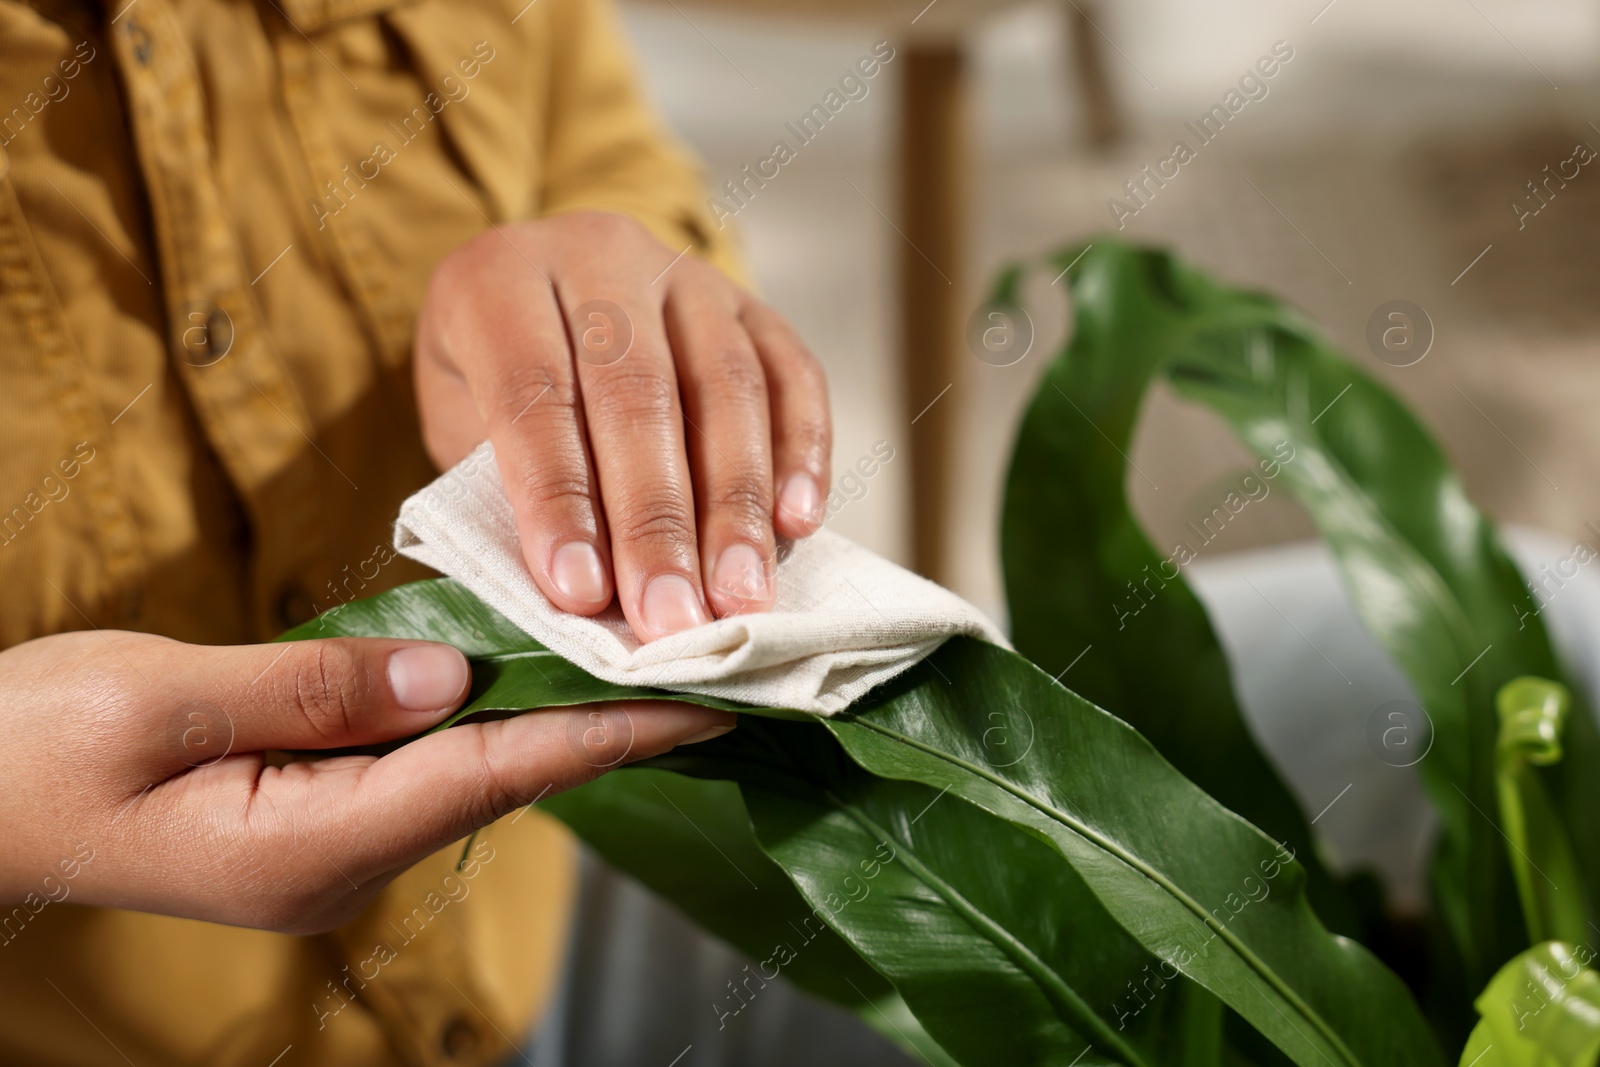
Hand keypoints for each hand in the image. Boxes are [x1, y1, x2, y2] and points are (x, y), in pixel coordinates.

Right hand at [0, 630, 731, 932]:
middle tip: (713, 661)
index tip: (709, 700)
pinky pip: (420, 760)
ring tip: (651, 655)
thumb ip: (311, 689)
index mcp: (306, 844)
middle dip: (609, 720)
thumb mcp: (160, 705)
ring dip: (556, 712)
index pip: (496, 775)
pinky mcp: (309, 816)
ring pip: (468, 768)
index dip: (610, 730)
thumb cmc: (28, 750)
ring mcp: (324, 846)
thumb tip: (448, 674)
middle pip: (502, 776)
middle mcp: (336, 861)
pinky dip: (487, 713)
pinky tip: (528, 671)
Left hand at [414, 211, 830, 641]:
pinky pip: (793, 374)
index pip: (532, 391)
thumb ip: (507, 489)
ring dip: (736, 504)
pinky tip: (799, 523)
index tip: (581, 593)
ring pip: (727, 385)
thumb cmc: (490, 381)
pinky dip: (802, 452)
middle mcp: (597, 253)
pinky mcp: (753, 303)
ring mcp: (685, 273)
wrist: (545, 299)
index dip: (557, 497)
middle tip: (670, 616)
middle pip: (639, 392)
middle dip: (657, 521)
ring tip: (738, 596)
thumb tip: (583, 596)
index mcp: (496, 278)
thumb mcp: (460, 424)